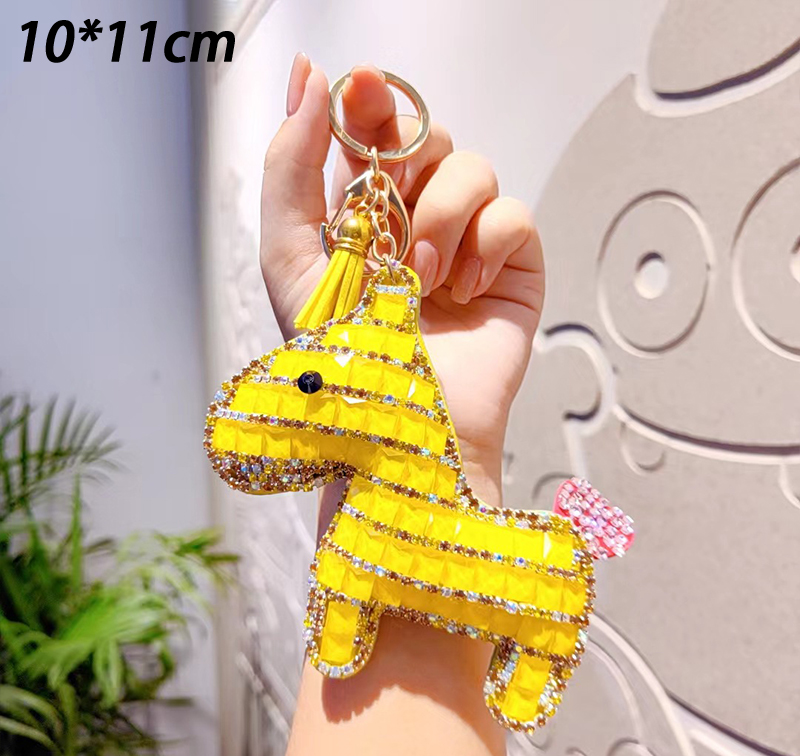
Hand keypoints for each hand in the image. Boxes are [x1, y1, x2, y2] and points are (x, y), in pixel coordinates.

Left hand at [261, 55, 543, 499]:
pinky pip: (514, 214)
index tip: (362, 87)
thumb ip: (291, 167)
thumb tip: (308, 76)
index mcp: (360, 214)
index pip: (370, 131)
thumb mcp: (290, 258)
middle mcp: (414, 221)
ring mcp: (466, 244)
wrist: (402, 428)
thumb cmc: (343, 359)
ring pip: (474, 166)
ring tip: (422, 279)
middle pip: (428, 134)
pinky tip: (464, 294)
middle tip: (392, 214)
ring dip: (443, 218)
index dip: (369, 100)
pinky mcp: (511, 269)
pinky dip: (486, 249)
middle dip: (409, 163)